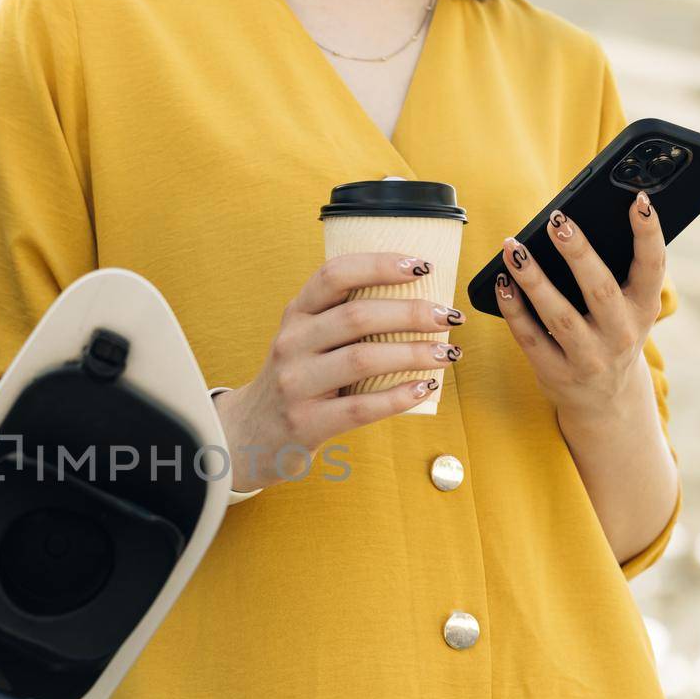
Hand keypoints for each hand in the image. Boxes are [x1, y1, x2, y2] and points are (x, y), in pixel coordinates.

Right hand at [213, 252, 465, 492]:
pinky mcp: (306, 422)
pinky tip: (423, 388)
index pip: (334, 275)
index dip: (379, 265)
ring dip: (413, 353)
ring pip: (362, 359)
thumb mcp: (306, 340)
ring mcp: (295, 384)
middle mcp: (291, 343)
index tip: (421, 265)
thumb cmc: (297, 380)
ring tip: (446, 353)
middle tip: (449, 316)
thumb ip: (342, 318)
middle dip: (412, 312)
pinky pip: (361, 408)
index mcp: (295, 314)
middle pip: (357, 316)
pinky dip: (398, 397)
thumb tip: (417, 299)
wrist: (250, 434)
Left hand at [492, 191, 665, 419]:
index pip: (653, 268)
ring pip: (559, 315)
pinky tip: (501, 283)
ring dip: (534, 278)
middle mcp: (621, 335)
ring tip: (514, 248)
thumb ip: (617, 273)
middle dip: (578, 252)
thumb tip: (576, 224)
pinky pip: (530, 337)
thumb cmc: (612, 335)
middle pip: (599, 288)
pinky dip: (513, 309)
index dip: (649, 234)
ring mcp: (589, 358)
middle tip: (557, 219)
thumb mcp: (628, 309)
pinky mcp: (556, 374)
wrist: (605, 401)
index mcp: (644, 310)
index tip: (638, 200)